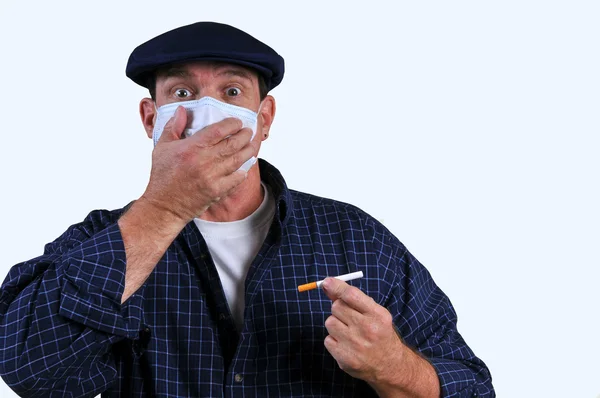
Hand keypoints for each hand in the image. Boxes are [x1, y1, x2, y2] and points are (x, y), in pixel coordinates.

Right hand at [140, 106, 255, 221]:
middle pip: (233, 144)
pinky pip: (236, 178)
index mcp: (191, 148)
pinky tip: (246, 165)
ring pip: (238, 160)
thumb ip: (173, 127)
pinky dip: (243, 171)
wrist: (164, 205)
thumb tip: (182, 110)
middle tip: (248, 131)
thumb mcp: (162, 147)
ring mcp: (212, 177)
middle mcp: (203, 161)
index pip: (218, 130)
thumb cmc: (162, 175)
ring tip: (252, 144)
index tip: (237, 122)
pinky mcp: (217, 191)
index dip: (232, 124)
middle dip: (244, 135)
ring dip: (248, 150)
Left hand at [322, 277, 404, 384]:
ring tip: (349, 333)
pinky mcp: (345, 359)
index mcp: (378, 315)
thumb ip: (354, 298)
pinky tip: (346, 345)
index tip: (327, 282)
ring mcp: (355, 345)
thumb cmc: (380, 335)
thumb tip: (328, 284)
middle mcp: (367, 329)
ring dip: (336, 325)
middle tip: (349, 317)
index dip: (336, 287)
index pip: (351, 295)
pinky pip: (327, 340)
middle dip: (339, 309)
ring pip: (330, 322)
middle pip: (337, 307)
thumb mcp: (375, 313)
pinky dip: (334, 340)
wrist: (389, 366)